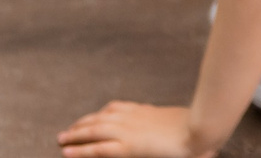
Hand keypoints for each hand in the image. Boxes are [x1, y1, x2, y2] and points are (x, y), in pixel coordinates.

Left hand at [56, 100, 201, 157]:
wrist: (200, 127)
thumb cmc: (197, 126)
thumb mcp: (181, 123)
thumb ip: (171, 125)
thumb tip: (175, 131)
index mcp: (144, 110)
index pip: (115, 108)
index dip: (100, 114)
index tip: (91, 118)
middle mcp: (132, 117)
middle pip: (99, 118)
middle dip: (82, 124)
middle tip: (68, 130)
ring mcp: (128, 130)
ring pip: (93, 131)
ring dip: (74, 134)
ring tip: (61, 138)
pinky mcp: (127, 147)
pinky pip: (97, 148)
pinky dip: (80, 149)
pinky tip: (66, 151)